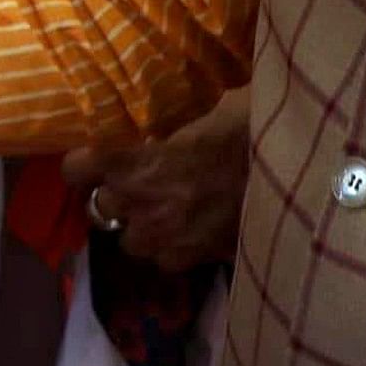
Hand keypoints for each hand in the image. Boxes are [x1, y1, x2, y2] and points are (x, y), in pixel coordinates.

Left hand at [61, 86, 244, 272]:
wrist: (290, 175)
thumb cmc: (248, 129)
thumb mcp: (211, 105)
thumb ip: (181, 117)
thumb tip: (178, 111)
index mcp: (132, 157)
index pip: (75, 169)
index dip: (83, 165)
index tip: (95, 160)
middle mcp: (138, 200)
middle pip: (102, 207)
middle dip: (118, 197)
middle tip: (141, 184)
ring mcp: (162, 235)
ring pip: (131, 241)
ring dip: (142, 227)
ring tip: (166, 213)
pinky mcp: (190, 259)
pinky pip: (166, 260)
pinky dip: (175, 249)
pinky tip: (193, 233)